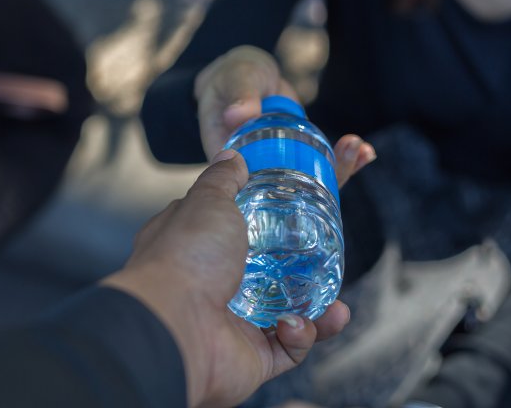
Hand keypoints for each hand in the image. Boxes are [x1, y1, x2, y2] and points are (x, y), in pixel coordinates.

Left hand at [103, 151, 357, 406]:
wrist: (173, 324)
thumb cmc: (186, 256)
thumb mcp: (207, 201)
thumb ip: (223, 179)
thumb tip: (233, 156)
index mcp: (204, 245)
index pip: (250, 228)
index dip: (284, 219)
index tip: (317, 211)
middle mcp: (217, 283)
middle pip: (276, 270)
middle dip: (310, 268)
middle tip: (335, 257)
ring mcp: (234, 320)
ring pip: (290, 312)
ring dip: (318, 309)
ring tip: (337, 306)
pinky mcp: (250, 354)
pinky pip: (289, 347)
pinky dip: (302, 335)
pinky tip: (298, 324)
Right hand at [193, 45, 375, 181]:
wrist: (244, 75)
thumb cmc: (231, 78)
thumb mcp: (234, 80)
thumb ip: (239, 95)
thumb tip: (237, 115)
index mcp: (229, 161)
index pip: (251, 185)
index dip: (280, 189)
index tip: (308, 182)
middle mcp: (253, 170)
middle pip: (286, 190)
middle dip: (323, 182)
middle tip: (348, 157)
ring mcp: (276, 164)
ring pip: (306, 180)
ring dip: (338, 168)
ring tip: (361, 150)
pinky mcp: (294, 155)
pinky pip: (317, 163)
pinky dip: (340, 159)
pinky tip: (366, 152)